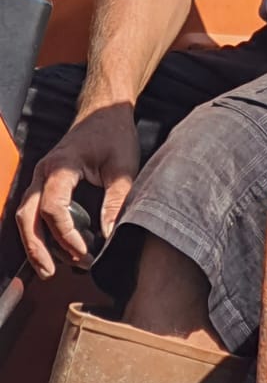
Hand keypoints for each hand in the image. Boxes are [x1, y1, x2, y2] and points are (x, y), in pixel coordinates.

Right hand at [16, 106, 140, 276]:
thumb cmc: (114, 134)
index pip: (54, 208)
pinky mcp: (45, 181)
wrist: (105, 110)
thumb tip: (108, 235)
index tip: (85, 252)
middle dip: (37, 248)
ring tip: (50, 268)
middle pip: (28, 217)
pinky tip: (53, 248)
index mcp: (62, 165)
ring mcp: (40, 176)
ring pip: (26, 216)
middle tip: (53, 272)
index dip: (66, 235)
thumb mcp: (124, 167)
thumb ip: (116, 201)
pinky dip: (38, 231)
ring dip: (34, 244)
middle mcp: (44, 171)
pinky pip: (33, 210)